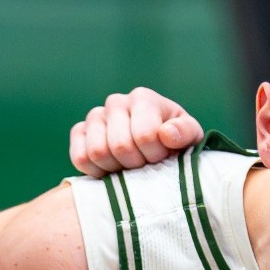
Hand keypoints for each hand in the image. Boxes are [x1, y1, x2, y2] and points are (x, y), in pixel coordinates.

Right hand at [69, 87, 203, 177]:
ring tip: (129, 167)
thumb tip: (166, 134)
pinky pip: (80, 158)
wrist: (154, 147)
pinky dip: (95, 171)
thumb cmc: (174, 140)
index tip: (162, 157)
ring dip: (116, 169)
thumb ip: (185, 132)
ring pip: (97, 152)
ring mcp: (95, 116)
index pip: (145, 135)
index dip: (155, 155)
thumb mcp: (189, 136)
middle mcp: (116, 102)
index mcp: (143, 98)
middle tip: (145, 165)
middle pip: (120, 146)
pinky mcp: (79, 132)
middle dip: (136, 164)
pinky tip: (111, 170)